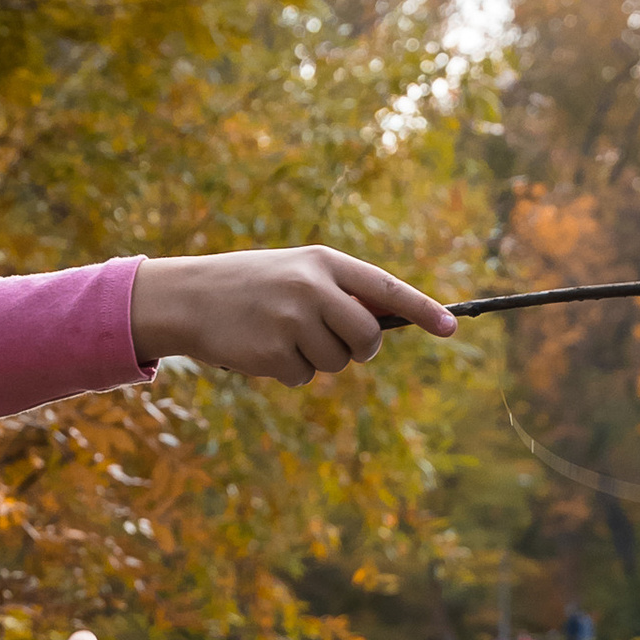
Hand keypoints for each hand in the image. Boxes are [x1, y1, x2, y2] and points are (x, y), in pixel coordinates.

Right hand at [130, 245, 455, 383]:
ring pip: (337, 362)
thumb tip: (389, 322)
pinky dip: (288, 371)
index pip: (386, 289)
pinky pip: (304, 377)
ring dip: (317, 359)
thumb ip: (341, 292)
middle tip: (333, 339)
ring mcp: (293, 321)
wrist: (189, 296)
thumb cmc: (253, 285)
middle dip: (359, 348)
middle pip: (368, 338)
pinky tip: (262, 348)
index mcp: (324, 262)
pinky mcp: (274, 352)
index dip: (422, 310)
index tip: (450, 329)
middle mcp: (313, 288)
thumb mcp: (297, 272)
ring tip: (282, 334)